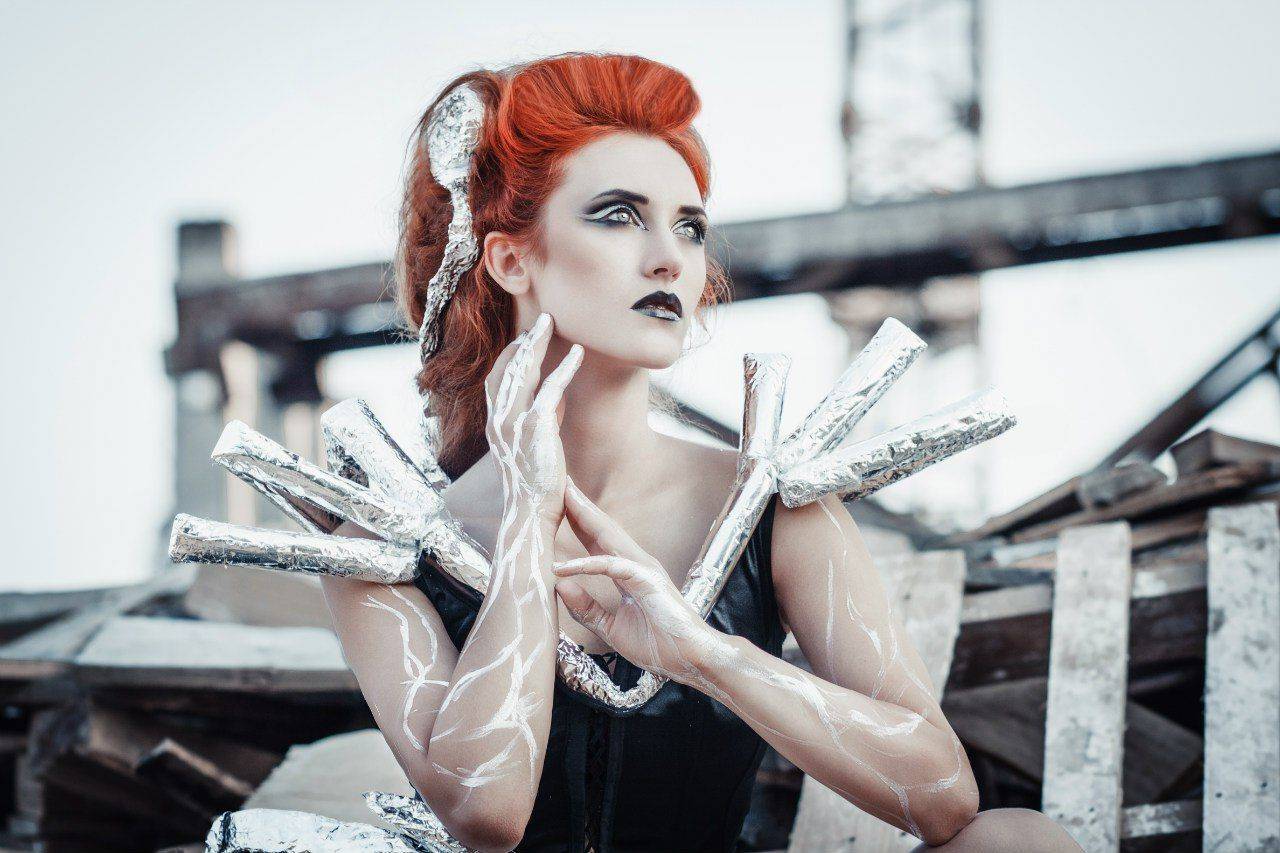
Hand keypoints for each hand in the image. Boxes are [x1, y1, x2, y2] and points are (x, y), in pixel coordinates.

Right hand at [484, 312, 582, 528]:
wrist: (532, 514)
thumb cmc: (537, 487)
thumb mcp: (537, 446)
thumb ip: (544, 419)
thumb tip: (558, 396)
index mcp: (495, 426)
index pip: (495, 381)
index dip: (510, 356)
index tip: (526, 339)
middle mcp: (498, 420)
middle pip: (505, 368)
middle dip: (523, 341)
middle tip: (540, 320)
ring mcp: (514, 422)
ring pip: (522, 371)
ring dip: (538, 343)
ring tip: (551, 323)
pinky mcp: (536, 426)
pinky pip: (551, 388)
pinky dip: (565, 367)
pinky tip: (578, 353)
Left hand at [551, 478, 728, 683]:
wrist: (691, 658)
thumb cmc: (658, 642)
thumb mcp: (609, 626)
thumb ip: (585, 607)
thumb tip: (558, 586)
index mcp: (628, 571)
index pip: (597, 540)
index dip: (579, 520)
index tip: (558, 502)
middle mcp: (635, 563)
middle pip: (602, 528)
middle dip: (580, 506)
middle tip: (558, 482)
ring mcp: (643, 569)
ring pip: (609, 537)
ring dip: (585, 517)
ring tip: (563, 498)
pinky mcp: (646, 581)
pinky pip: (612, 567)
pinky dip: (588, 564)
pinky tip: (565, 566)